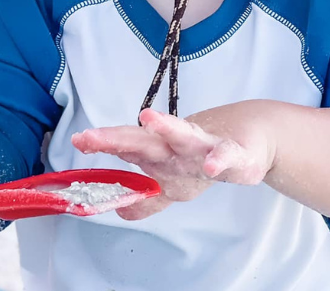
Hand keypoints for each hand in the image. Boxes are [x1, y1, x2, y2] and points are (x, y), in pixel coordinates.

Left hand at [71, 106, 271, 219]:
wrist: (250, 139)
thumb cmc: (202, 156)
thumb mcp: (172, 184)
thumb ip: (147, 198)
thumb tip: (121, 211)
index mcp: (160, 153)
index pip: (126, 147)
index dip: (103, 144)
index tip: (79, 140)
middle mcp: (177, 146)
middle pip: (144, 141)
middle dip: (117, 138)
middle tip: (91, 136)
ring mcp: (206, 148)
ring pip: (184, 137)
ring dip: (168, 128)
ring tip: (149, 118)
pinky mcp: (236, 155)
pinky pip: (227, 158)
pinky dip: (220, 160)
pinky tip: (213, 165)